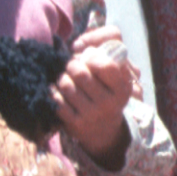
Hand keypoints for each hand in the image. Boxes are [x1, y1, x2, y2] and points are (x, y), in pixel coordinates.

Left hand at [53, 25, 137, 164]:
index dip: (91, 56)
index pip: (105, 64)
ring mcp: (92, 115)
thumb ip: (106, 52)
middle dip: (72, 65)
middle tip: (72, 66)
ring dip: (62, 78)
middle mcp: (109, 103)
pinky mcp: (76, 124)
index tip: (87, 57)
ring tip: (65, 78)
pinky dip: (54, 92)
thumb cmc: (108, 92)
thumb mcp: (118, 74)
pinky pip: (57, 100)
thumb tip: (79, 46)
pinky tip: (56, 90)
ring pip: (66, 85)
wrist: (104, 129)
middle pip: (80, 72)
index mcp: (122, 88)